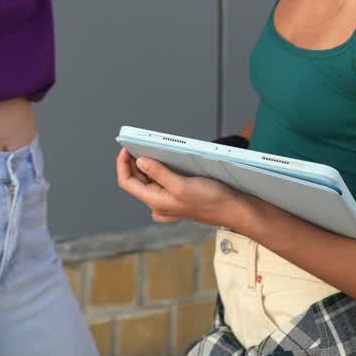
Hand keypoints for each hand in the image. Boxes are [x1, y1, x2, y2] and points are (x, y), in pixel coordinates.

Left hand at [116, 148, 242, 226]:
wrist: (233, 210)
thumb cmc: (211, 201)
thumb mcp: (182, 185)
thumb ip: (159, 173)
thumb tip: (140, 162)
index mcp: (156, 202)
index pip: (127, 182)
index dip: (123, 164)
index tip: (126, 148)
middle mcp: (159, 203)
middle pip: (136, 181)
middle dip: (134, 162)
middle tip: (138, 144)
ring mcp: (168, 201)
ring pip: (149, 181)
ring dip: (147, 165)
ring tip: (150, 150)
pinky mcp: (177, 197)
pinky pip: (161, 182)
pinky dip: (159, 169)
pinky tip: (165, 161)